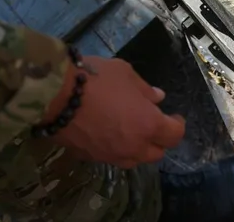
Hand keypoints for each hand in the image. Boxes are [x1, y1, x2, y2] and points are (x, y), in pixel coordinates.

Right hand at [47, 56, 185, 168]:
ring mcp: (111, 155)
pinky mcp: (91, 158)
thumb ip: (144, 89)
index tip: (174, 115)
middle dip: (159, 140)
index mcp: (148, 125)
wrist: (56, 96)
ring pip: (134, 160)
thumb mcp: (125, 73)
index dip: (178, 125)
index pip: (174, 135)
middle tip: (152, 123)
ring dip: (138, 148)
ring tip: (130, 130)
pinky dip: (115, 148)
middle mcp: (133, 147)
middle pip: (156, 153)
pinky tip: (107, 132)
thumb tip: (157, 98)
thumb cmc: (97, 79)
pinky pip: (111, 157)